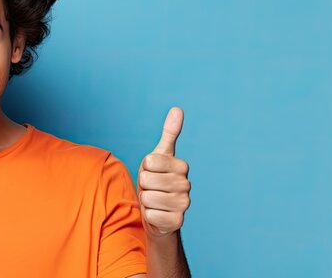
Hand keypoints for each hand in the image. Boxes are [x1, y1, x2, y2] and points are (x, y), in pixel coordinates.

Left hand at [137, 107, 190, 237]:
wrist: (159, 211)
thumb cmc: (156, 180)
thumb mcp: (158, 156)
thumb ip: (169, 134)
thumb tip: (177, 109)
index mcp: (182, 166)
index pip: (149, 162)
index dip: (145, 169)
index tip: (152, 173)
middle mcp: (187, 184)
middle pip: (146, 180)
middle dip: (144, 185)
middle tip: (152, 189)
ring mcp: (184, 204)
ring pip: (147, 197)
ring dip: (146, 201)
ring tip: (155, 201)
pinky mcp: (177, 222)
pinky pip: (150, 214)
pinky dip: (149, 215)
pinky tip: (158, 214)